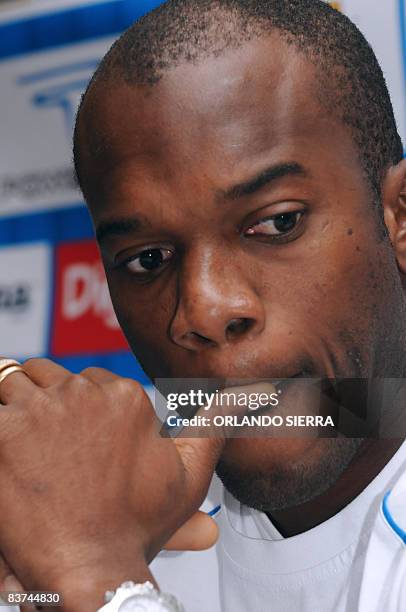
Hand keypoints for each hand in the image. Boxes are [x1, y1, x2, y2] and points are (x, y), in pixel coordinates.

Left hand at [0, 359, 223, 610]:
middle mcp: (87, 393)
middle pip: (53, 379)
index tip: (72, 444)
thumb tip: (251, 391)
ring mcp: (43, 408)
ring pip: (18, 382)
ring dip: (18, 407)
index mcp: (126, 397)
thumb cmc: (135, 525)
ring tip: (26, 449)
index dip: (77, 413)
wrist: (87, 567)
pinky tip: (7, 448)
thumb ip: (217, 424)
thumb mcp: (188, 476)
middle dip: (47, 405)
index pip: (88, 383)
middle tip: (46, 450)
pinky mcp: (4, 427)